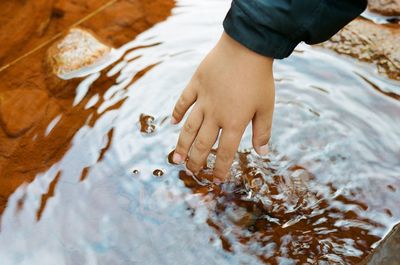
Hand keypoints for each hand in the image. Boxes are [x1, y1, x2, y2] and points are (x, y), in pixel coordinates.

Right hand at [171, 32, 274, 179]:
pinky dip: (177, 112)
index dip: (220, 169)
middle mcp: (215, 115)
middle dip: (197, 161)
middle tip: (192, 171)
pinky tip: (173, 123)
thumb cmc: (259, 78)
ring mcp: (203, 100)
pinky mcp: (196, 85)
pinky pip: (183, 101)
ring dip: (182, 145)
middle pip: (202, 144)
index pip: (225, 152)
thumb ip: (263, 132)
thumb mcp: (266, 107)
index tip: (216, 180)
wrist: (247, 47)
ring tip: (177, 159)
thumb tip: (262, 154)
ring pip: (189, 128)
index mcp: (234, 122)